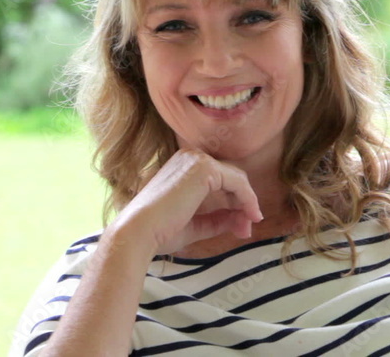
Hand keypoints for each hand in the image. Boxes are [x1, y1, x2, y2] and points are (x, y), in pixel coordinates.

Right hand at [109, 148, 264, 257]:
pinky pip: (238, 182)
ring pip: (236, 179)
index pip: (219, 180)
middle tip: (247, 228)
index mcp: (183, 166)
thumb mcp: (195, 224)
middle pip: (230, 178)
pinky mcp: (206, 169)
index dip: (234, 202)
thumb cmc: (159, 231)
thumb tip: (242, 221)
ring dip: (247, 203)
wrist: (139, 232)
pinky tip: (251, 216)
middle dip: (243, 203)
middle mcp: (190, 157)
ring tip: (249, 225)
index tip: (241, 226)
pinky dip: (248, 199)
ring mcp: (198, 160)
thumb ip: (218, 219)